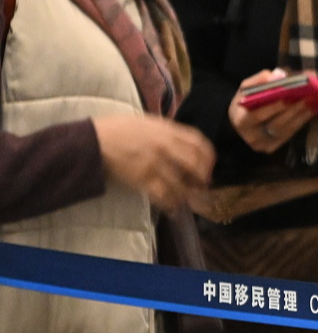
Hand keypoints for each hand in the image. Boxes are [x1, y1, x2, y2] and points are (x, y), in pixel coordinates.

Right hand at [92, 114, 213, 208]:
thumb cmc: (118, 129)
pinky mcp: (143, 178)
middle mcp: (166, 145)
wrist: (93, 140)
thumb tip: (181, 142)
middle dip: (202, 177)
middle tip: (202, 186)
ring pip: (181, 183)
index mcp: (168, 129)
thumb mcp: (148, 122)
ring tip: (187, 200)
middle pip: (195, 164)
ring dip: (187, 195)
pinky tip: (173, 209)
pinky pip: (164, 195)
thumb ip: (167, 132)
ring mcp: (156, 162)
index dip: (208, 157)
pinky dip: (171, 204)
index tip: (209, 166)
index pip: (199, 142)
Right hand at [228, 69, 317, 153]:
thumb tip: (280, 75)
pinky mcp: (274, 146)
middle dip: (292, 110)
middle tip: (307, 98)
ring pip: (286, 131)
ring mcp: (264, 145)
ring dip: (301, 116)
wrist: (243, 121)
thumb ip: (259, 80)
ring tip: (313, 102)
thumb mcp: (246, 88)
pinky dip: (302, 121)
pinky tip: (312, 110)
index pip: (257, 116)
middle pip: (276, 125)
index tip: (287, 97)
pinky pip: (290, 133)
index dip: (273, 107)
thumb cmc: (245, 102)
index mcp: (241, 121)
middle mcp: (252, 137)